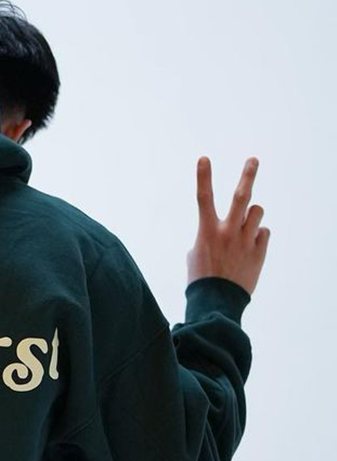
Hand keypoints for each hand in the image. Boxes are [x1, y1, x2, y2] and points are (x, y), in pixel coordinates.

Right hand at [187, 156, 269, 295]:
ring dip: (251, 215)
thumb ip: (209, 235)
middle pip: (241, 197)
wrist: (217, 302)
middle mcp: (228, 232)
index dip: (203, 176)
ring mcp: (245, 241)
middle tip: (253, 160)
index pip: (203, 198)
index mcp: (207, 232)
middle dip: (247, 175)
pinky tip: (248, 250)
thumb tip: (222, 228)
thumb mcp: (196, 254)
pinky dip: (257, 236)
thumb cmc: (201, 278)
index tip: (203, 158)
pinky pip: (263, 232)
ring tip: (245, 228)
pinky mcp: (259, 251)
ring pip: (257, 211)